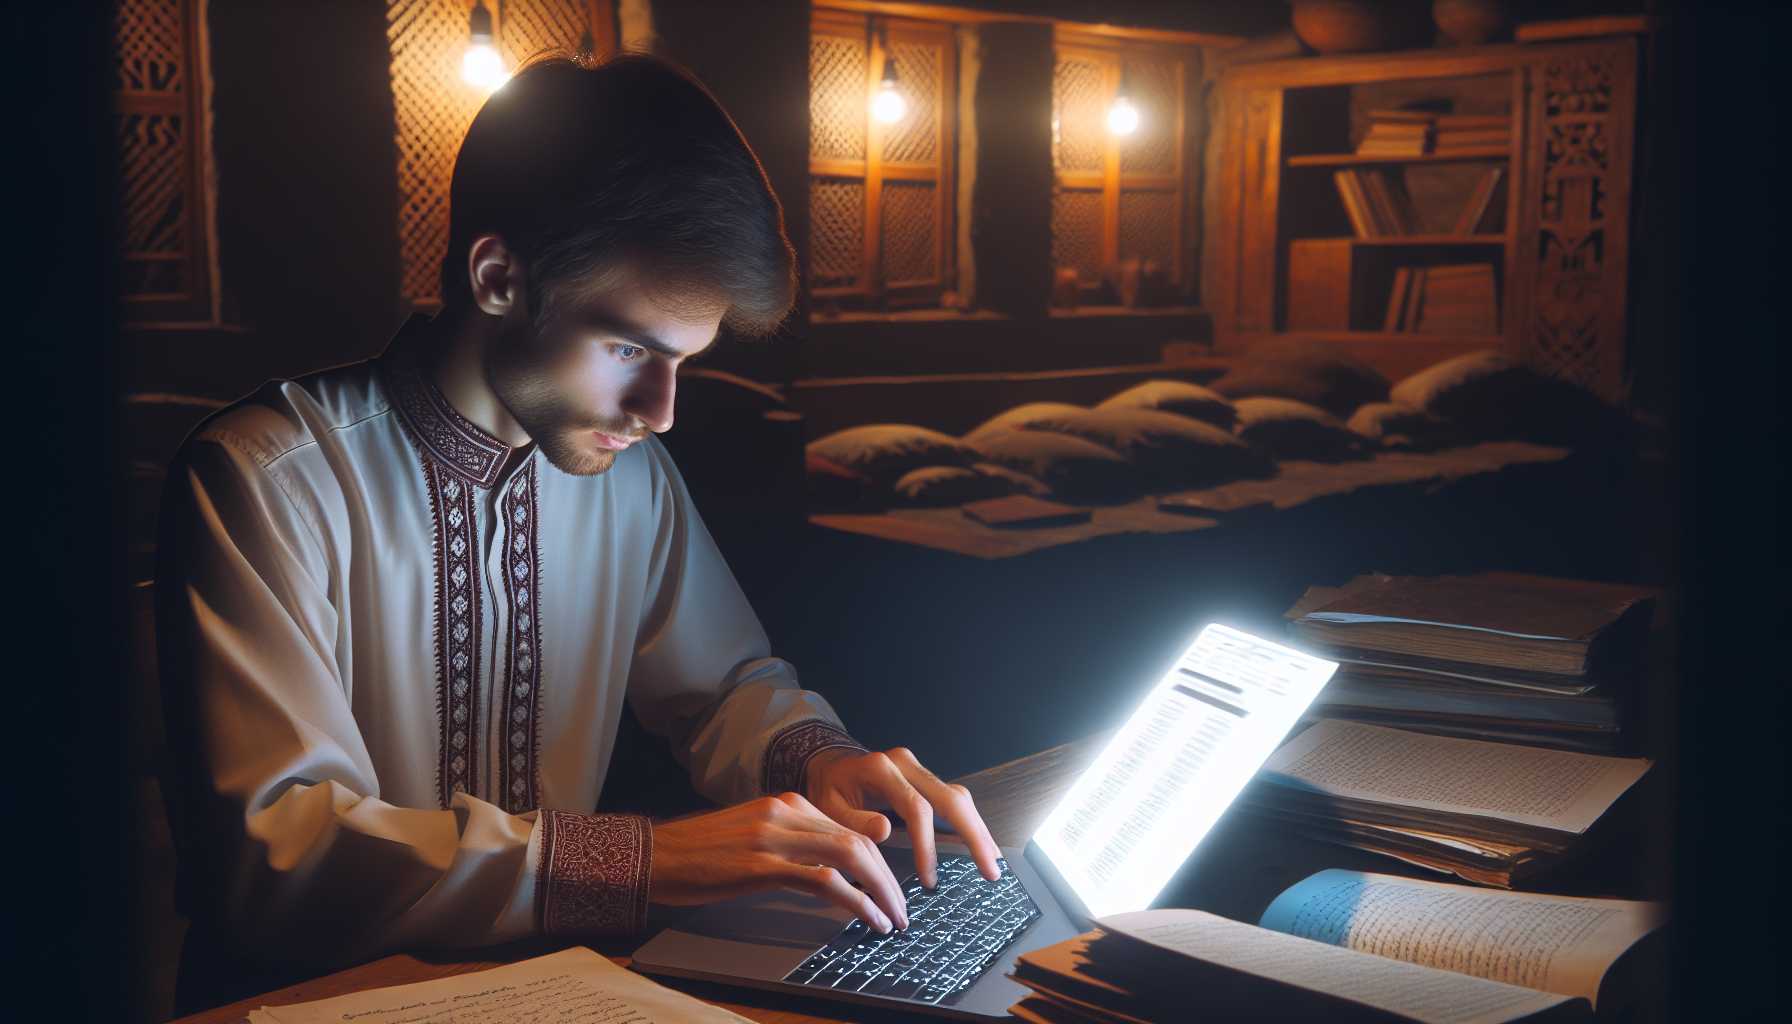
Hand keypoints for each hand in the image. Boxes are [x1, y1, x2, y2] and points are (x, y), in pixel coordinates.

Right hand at [650, 792, 908, 932]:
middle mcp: (786, 812)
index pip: (849, 828)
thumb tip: (834, 864)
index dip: (879, 861)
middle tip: (902, 909)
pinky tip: (867, 919)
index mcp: (787, 803)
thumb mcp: (754, 837)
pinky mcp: (761, 865)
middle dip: (888, 878)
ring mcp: (774, 836)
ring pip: (849, 856)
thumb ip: (794, 842)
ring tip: (892, 918)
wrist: (654, 855)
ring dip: (879, 891)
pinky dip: (855, 902)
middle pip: (857, 840)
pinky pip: (824, 882)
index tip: (891, 888)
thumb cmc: (701, 854)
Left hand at [805, 747, 1002, 889]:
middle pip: (950, 798)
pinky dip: (969, 824)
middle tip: (990, 870)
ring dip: (978, 830)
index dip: (927, 845)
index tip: (928, 880)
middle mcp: (906, 764)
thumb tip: (885, 832)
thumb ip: (854, 820)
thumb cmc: (826, 792)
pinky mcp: (925, 779)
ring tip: (993, 863)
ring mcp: (918, 769)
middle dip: (973, 835)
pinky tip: (982, 847)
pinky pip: (952, 800)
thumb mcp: (827, 808)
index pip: (917, 807)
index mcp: (881, 769)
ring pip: (958, 798)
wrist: (826, 766)